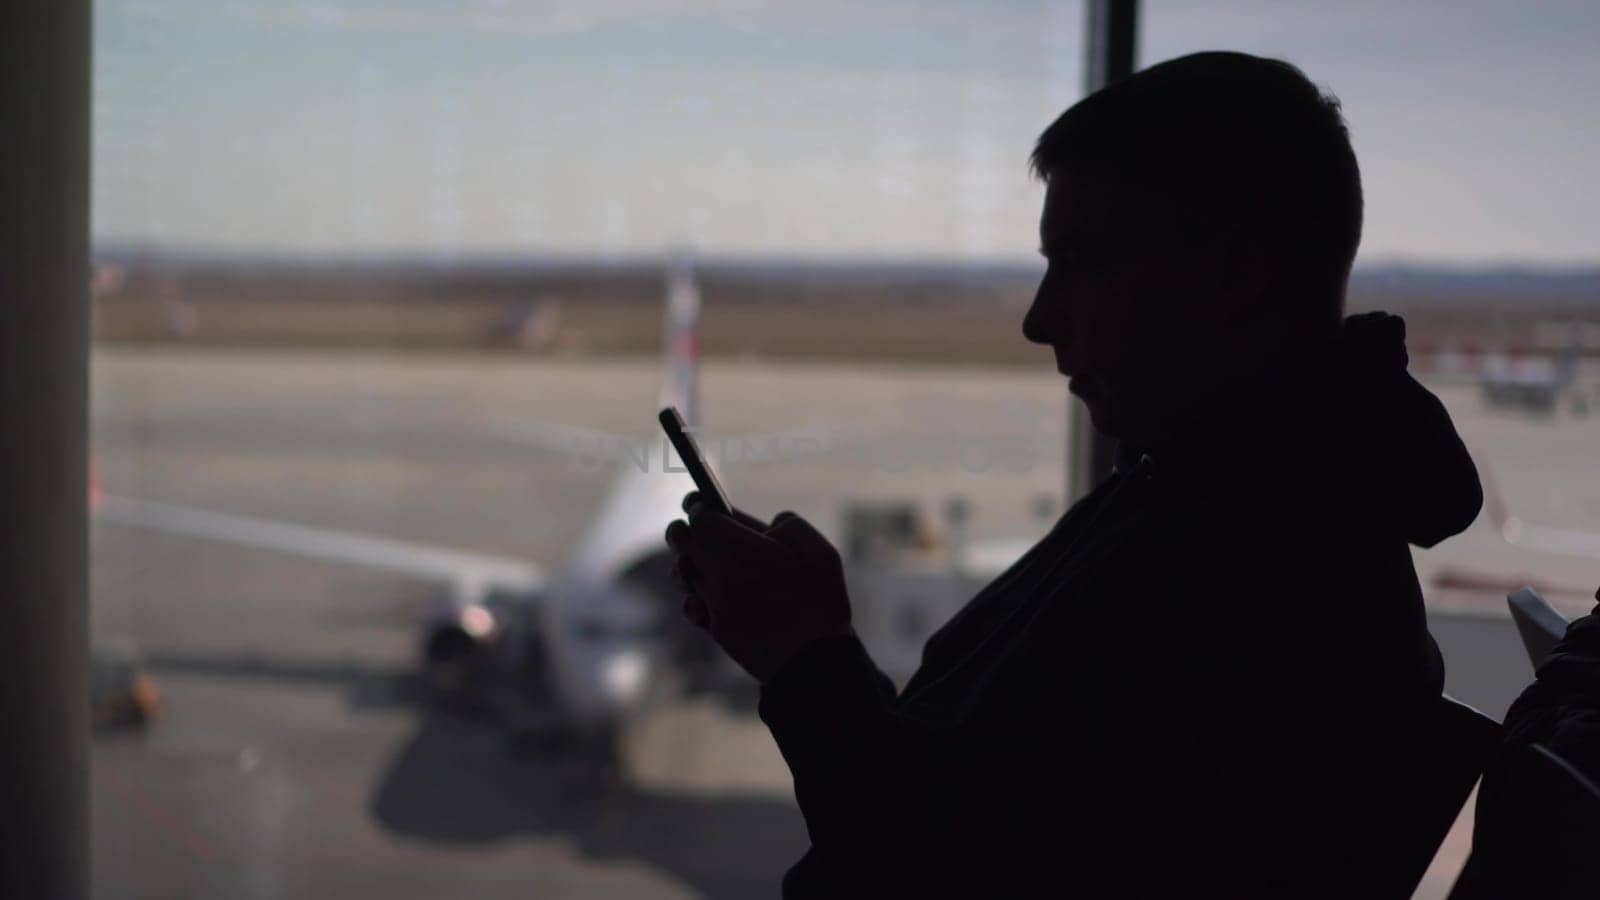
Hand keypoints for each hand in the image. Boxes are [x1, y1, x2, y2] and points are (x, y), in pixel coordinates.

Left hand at [665, 492, 852, 682]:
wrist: (814, 660)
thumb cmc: (818, 600)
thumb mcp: (817, 548)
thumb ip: (786, 524)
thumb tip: (767, 526)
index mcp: (737, 550)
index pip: (698, 517)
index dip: (700, 505)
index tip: (703, 501)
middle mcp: (716, 576)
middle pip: (681, 542)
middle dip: (686, 530)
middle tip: (701, 526)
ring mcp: (713, 605)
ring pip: (681, 574)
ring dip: (690, 562)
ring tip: (708, 560)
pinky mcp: (717, 631)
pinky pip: (691, 606)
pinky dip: (696, 596)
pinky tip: (714, 594)